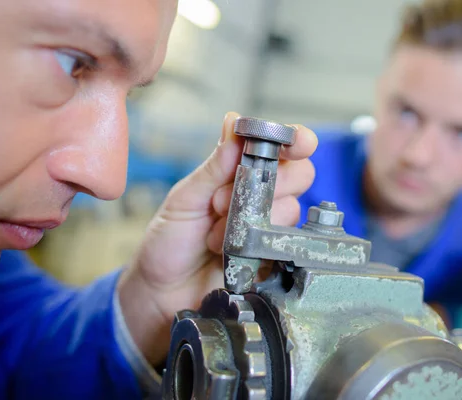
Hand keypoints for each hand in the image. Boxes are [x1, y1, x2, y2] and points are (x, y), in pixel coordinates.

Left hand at [117, 112, 317, 365]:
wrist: (161, 294)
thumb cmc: (168, 242)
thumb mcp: (185, 199)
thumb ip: (213, 166)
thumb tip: (234, 123)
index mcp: (239, 173)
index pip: (280, 149)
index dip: (295, 141)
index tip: (298, 142)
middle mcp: (261, 197)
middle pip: (300, 175)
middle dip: (271, 181)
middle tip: (224, 198)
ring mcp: (270, 228)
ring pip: (290, 209)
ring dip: (249, 219)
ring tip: (213, 234)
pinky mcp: (274, 258)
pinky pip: (285, 244)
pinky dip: (254, 246)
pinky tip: (226, 253)